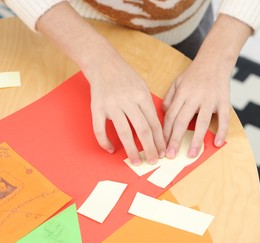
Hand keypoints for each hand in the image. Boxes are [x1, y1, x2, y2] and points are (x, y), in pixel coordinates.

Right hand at [37, 2, 164, 164]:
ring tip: (136, 161)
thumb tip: (156, 128)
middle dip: (149, 148)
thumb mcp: (142, 86)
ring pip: (124, 132)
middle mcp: (128, 101)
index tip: (162, 151)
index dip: (159, 140)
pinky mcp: (96, 108)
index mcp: (141, 96)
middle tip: (153, 161)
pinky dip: (105, 142)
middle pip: (142, 129)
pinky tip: (111, 150)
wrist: (102, 62)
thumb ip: (148, 105)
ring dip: (131, 149)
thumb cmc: (125, 76)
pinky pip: (100, 129)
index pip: (154, 123)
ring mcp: (111, 105)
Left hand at [162, 55, 229, 158]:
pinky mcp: (224, 101)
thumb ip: (170, 98)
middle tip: (171, 155)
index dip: (165, 132)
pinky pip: (223, 118)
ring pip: (202, 122)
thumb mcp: (177, 82)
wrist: (215, 59)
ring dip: (196, 140)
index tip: (162, 146)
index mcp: (182, 93)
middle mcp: (195, 97)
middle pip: (182, 121)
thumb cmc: (194, 73)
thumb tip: (164, 115)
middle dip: (175, 140)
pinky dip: (221, 131)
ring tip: (191, 154)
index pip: (171, 116)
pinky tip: (217, 143)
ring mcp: (210, 99)